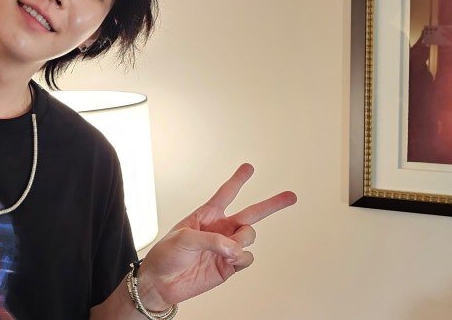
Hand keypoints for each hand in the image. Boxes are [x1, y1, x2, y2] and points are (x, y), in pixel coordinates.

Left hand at [140, 163, 296, 305]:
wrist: (161, 283)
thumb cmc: (165, 255)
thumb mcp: (183, 238)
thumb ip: (212, 239)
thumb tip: (235, 248)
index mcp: (206, 216)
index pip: (226, 194)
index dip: (238, 180)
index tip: (249, 167)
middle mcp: (220, 230)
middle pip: (252, 214)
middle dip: (272, 204)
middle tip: (291, 196)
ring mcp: (226, 248)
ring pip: (249, 237)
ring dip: (242, 241)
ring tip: (226, 249)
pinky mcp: (229, 266)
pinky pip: (247, 258)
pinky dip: (242, 258)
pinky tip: (230, 260)